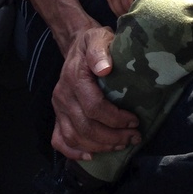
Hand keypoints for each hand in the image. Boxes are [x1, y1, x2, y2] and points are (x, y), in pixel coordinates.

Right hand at [50, 22, 140, 159]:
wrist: (76, 44)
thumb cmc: (93, 42)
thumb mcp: (100, 37)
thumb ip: (101, 51)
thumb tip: (105, 69)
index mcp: (74, 78)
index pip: (94, 107)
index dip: (115, 119)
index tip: (134, 121)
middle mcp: (63, 95)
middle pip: (85, 127)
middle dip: (112, 137)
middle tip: (133, 137)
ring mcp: (58, 108)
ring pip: (74, 137)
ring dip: (99, 147)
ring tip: (121, 145)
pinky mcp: (57, 115)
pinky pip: (59, 140)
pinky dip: (73, 152)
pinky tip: (91, 156)